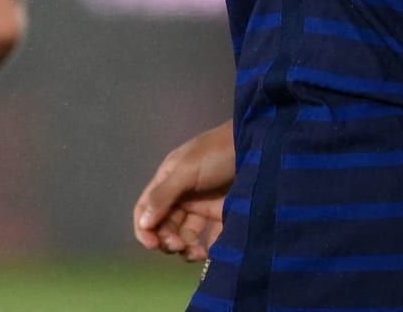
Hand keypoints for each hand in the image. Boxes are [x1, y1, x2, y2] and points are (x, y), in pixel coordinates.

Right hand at [134, 120, 233, 262]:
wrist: (259, 148)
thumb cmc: (216, 154)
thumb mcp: (186, 171)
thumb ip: (163, 196)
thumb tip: (143, 223)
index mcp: (168, 182)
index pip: (146, 209)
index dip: (145, 229)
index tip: (154, 245)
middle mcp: (182, 196)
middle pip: (165, 226)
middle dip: (168, 240)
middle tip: (180, 246)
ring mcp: (203, 207)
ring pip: (187, 235)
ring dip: (187, 248)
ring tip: (198, 253)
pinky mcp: (224, 216)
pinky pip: (212, 238)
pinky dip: (209, 249)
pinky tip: (212, 252)